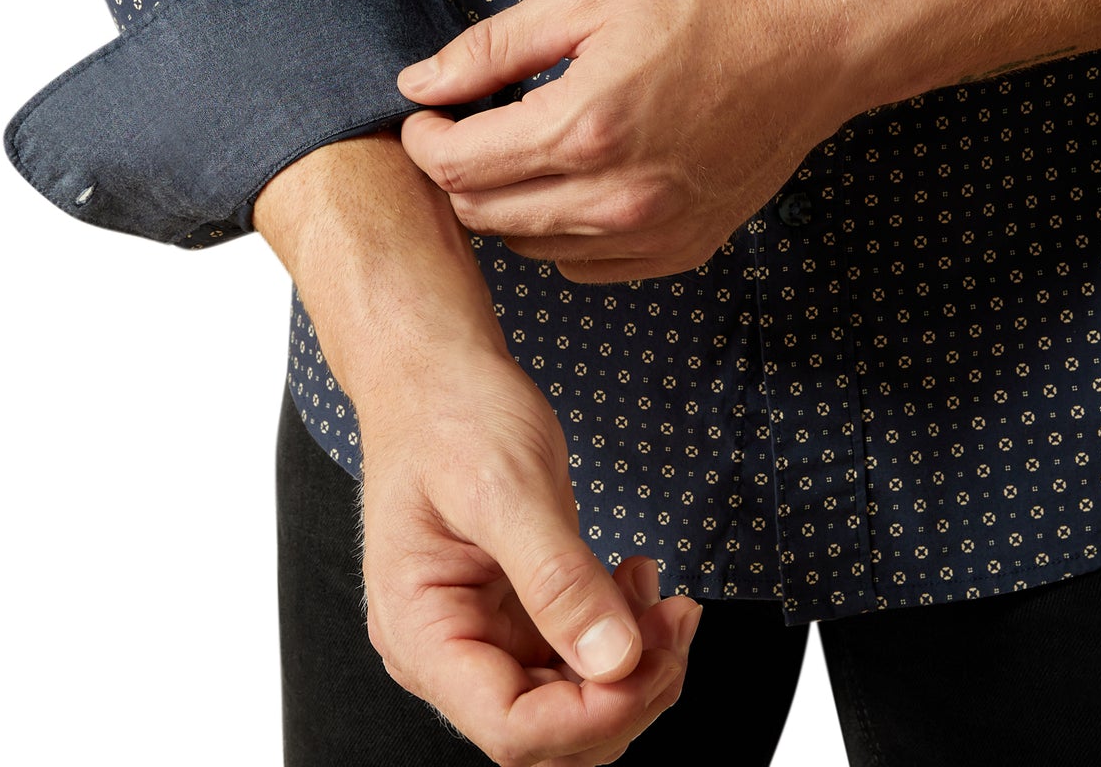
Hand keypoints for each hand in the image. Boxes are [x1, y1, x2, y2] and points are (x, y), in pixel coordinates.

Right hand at [358, 340, 702, 766]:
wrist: (436, 372)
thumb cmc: (450, 415)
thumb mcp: (508, 487)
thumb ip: (558, 577)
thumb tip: (615, 659)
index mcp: (423, 633)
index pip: (512, 727)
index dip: (593, 713)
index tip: (653, 656)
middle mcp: (447, 648)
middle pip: (549, 728)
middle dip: (627, 688)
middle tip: (677, 618)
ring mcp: (482, 632)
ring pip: (571, 698)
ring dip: (633, 660)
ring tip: (664, 594)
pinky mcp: (514, 610)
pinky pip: (575, 652)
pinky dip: (620, 629)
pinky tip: (636, 577)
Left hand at [395, 0, 861, 281]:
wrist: (812, 43)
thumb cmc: (708, 6)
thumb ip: (493, 46)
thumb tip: (419, 84)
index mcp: (584, 127)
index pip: (457, 164)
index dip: (424, 138)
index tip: (428, 111)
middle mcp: (615, 197)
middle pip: (483, 214)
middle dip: (457, 170)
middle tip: (470, 125)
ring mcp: (652, 232)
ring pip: (528, 245)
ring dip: (508, 201)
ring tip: (527, 146)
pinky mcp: (682, 248)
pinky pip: (585, 264)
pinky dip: (561, 230)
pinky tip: (579, 178)